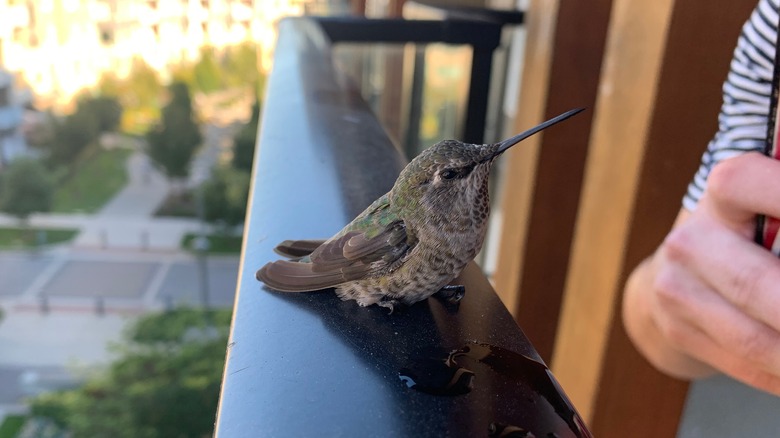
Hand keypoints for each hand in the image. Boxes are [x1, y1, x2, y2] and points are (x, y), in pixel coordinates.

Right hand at [623, 152, 779, 393]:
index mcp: (721, 194)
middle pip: (758, 284)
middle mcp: (690, 239)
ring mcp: (677, 288)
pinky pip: (747, 364)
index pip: (749, 182)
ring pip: (758, 338)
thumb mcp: (770, 203)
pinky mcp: (679, 330)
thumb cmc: (746, 235)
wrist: (677, 279)